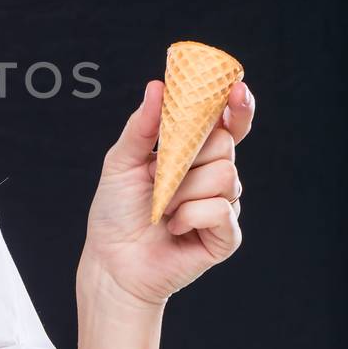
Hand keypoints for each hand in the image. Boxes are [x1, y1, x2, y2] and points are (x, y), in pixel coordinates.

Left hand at [77, 78, 255, 310]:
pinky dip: (190, 215)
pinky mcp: (226, 236)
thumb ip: (143, 126)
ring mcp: (223, 205)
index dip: (236, 106)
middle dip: (189, 155)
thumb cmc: (116, 211)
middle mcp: (214, 176)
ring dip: (182, 190)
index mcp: (194, 154)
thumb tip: (158, 87)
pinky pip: (220, 209)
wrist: (111, 260)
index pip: (227, 124)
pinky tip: (174, 225)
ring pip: (225, 174)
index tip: (235, 89)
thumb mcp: (121, 161)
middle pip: (225, 144)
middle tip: (160, 174)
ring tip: (161, 207)